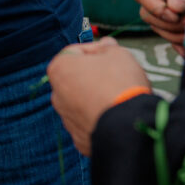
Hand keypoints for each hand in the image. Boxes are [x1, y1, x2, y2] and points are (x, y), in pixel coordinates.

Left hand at [47, 38, 150, 155]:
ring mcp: (66, 119)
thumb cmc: (120, 83)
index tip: (112, 55)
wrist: (128, 126)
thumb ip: (109, 47)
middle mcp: (56, 94)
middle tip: (118, 77)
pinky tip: (117, 116)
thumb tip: (106, 45)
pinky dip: (101, 119)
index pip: (76, 52)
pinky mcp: (79, 139)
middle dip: (96, 76)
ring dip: (97, 98)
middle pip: (78, 78)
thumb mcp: (119, 54)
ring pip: (83, 102)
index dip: (97, 51)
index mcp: (59, 69)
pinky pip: (91, 123)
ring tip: (120, 98)